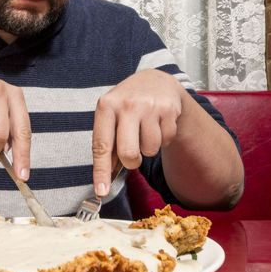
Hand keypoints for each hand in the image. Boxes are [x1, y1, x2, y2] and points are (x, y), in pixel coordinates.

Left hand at [91, 69, 184, 194]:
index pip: (102, 145)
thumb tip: (105, 178)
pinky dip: (163, 139)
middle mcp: (128, 105)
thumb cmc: (128, 104)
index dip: (101, 171)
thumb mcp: (111, 115)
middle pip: (129, 153)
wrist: (156, 80)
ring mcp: (150, 106)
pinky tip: (158, 124)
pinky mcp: (169, 110)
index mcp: (107, 106)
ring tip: (145, 130)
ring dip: (148, 148)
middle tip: (133, 156)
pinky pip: (166, 141)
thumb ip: (107, 143)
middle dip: (132, 162)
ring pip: (150, 150)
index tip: (101, 191)